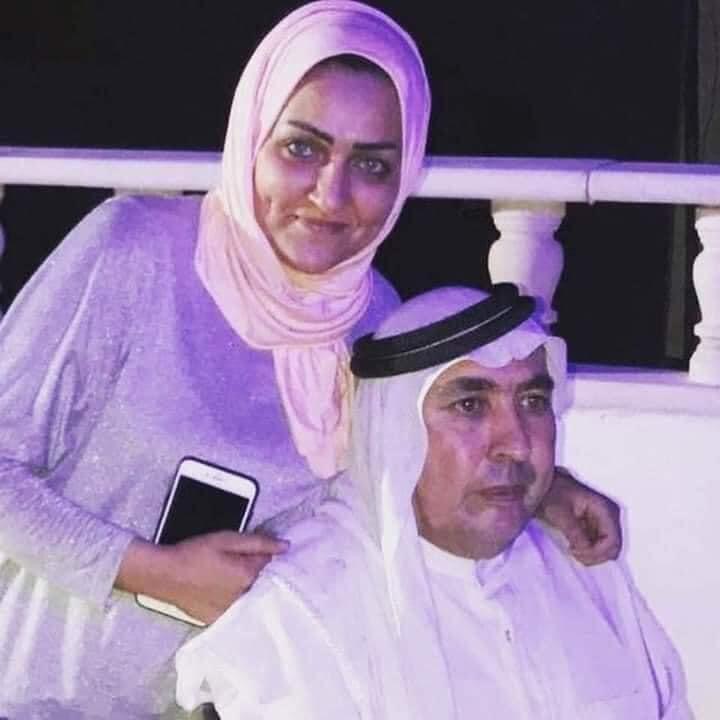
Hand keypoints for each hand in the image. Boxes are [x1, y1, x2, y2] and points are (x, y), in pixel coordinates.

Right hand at [117, 532, 288, 623]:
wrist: (164, 574)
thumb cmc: (194, 553)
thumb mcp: (227, 539)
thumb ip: (259, 543)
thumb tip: (285, 547)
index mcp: (248, 576)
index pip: (270, 565)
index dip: (264, 555)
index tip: (256, 551)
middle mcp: (242, 598)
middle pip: (262, 584)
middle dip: (258, 574)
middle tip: (238, 564)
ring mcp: (229, 611)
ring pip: (249, 598)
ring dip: (246, 589)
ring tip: (227, 578)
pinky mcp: (216, 619)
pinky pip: (234, 610)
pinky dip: (233, 601)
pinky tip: (220, 591)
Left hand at [536, 467, 621, 565]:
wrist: (544, 486)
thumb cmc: (551, 494)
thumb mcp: (560, 513)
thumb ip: (575, 533)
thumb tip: (585, 550)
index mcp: (604, 508)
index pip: (613, 541)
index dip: (597, 552)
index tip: (577, 552)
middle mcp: (609, 515)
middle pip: (613, 548)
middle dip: (594, 555)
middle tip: (574, 552)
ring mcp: (604, 521)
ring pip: (607, 550)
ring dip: (591, 554)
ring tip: (573, 550)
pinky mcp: (597, 526)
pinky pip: (600, 546)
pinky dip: (589, 550)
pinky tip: (575, 546)